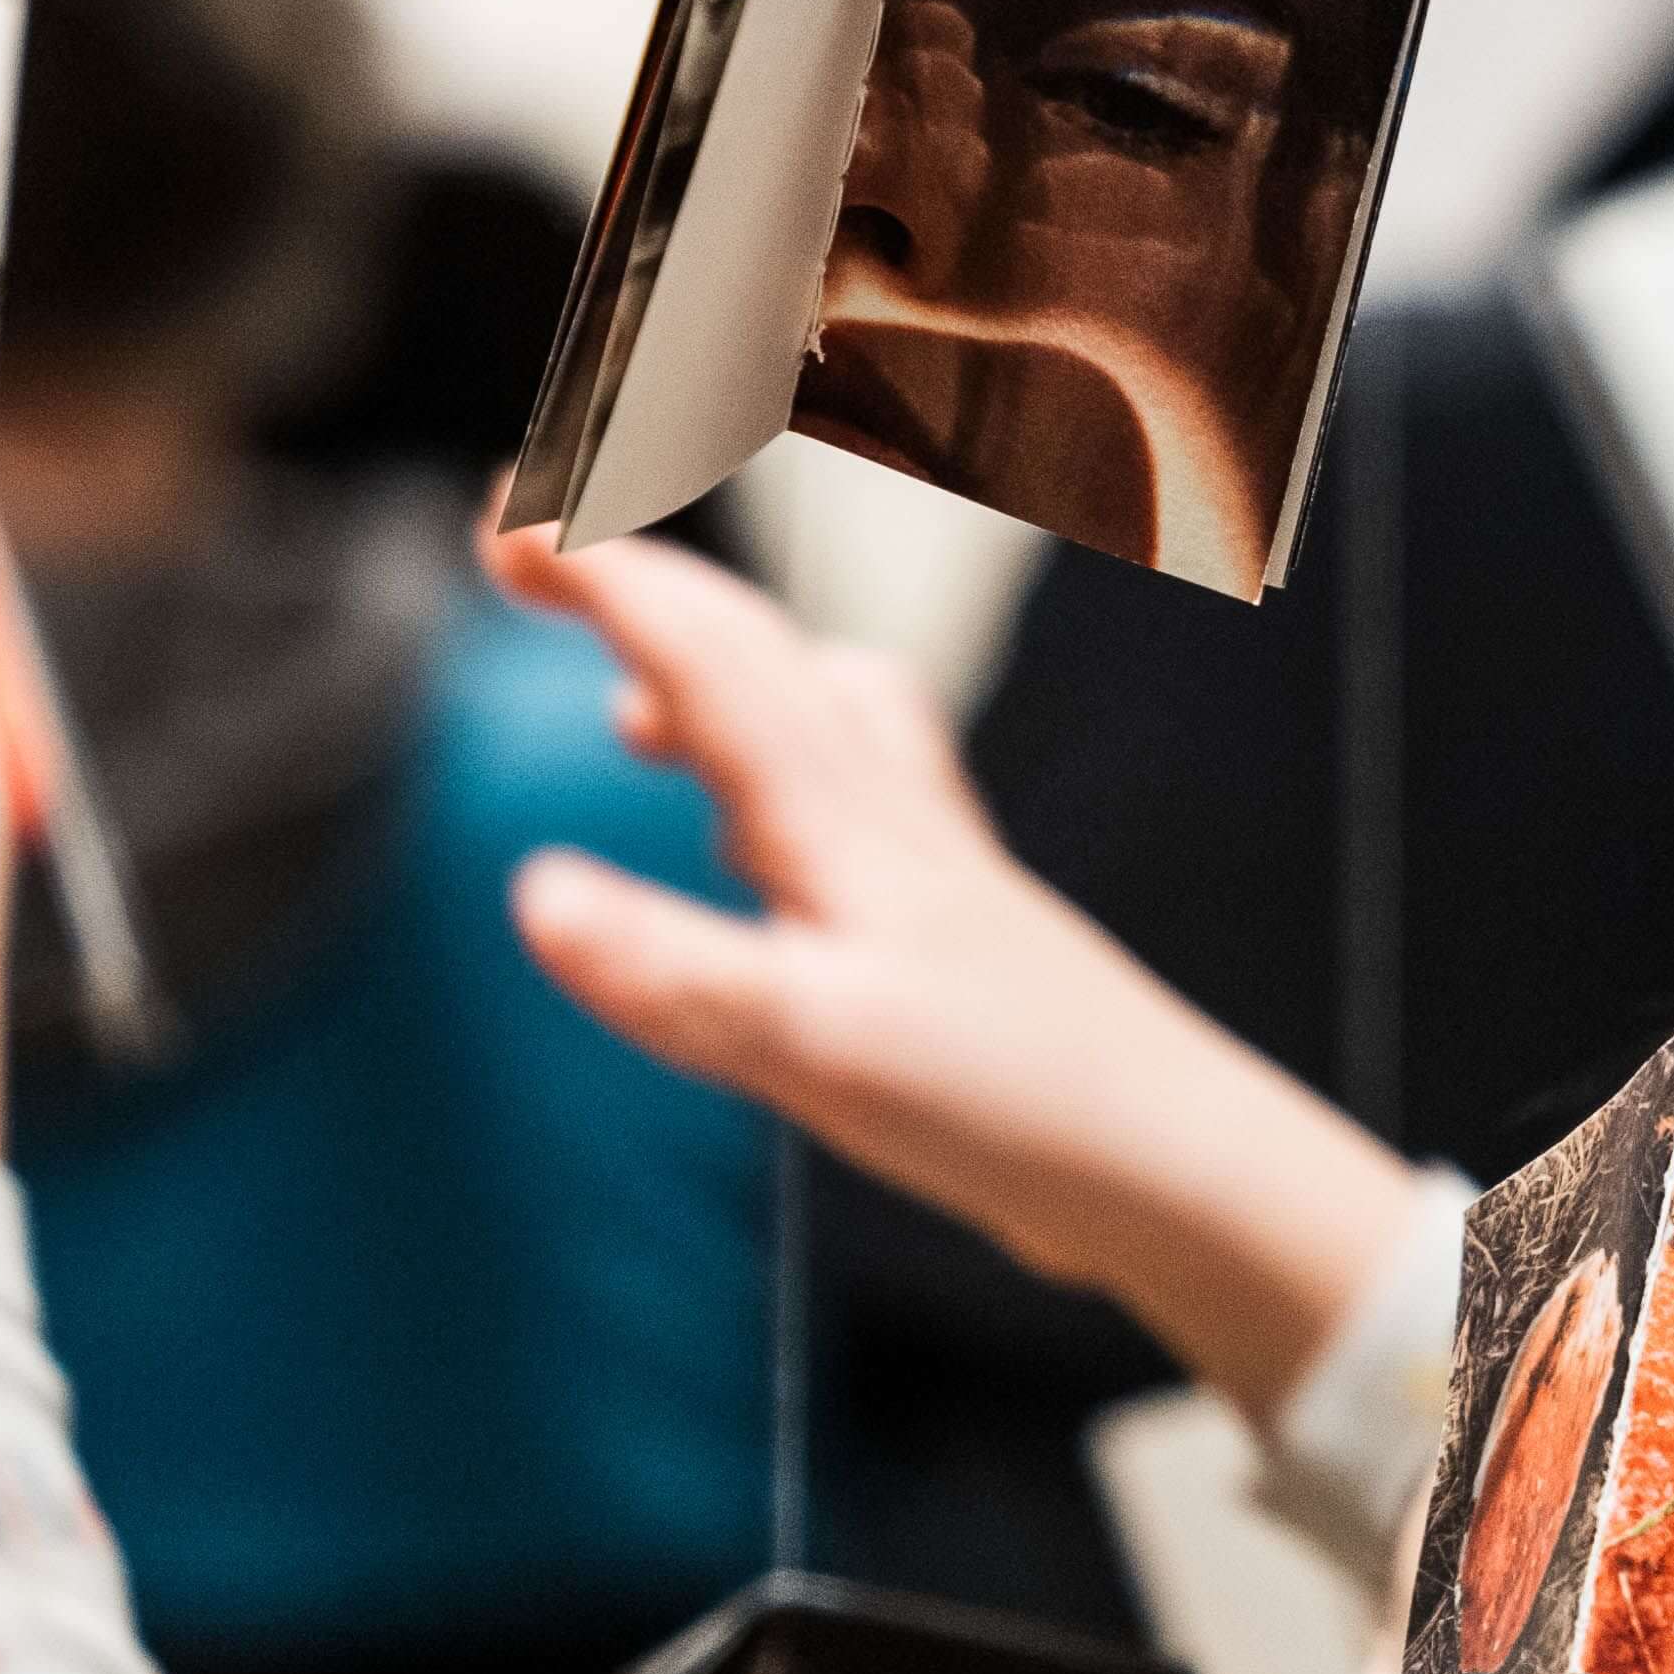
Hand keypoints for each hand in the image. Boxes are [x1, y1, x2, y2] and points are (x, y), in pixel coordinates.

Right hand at [480, 522, 1415, 1413]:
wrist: (1170, 1162)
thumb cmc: (1010, 1103)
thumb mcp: (815, 1048)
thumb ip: (673, 972)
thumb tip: (535, 893)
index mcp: (835, 816)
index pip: (701, 651)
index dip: (600, 569)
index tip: (504, 512)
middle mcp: (882, 808)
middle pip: (750, 652)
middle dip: (637, 586)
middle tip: (534, 551)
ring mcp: (924, 858)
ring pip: (814, 717)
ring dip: (716, 681)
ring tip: (634, 717)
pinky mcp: (949, 921)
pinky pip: (852, 799)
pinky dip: (786, 776)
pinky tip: (769, 851)